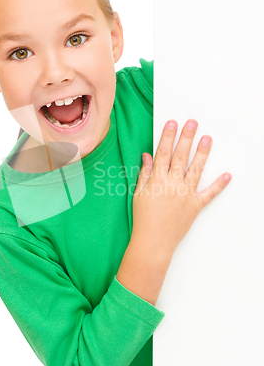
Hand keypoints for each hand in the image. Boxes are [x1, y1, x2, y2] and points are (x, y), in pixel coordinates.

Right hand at [131, 119, 231, 262]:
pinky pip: (209, 194)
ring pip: (196, 170)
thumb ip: (144, 174)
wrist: (153, 242)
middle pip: (180, 156)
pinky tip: (227, 175)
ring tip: (208, 139)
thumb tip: (147, 156)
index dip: (167, 137)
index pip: (162, 153)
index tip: (171, 123)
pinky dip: (219, 185)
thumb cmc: (143, 219)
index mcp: (157, 180)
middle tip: (192, 123)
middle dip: (186, 138)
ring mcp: (185, 195)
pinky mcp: (195, 206)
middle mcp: (173, 184)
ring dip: (202, 153)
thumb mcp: (138, 194)